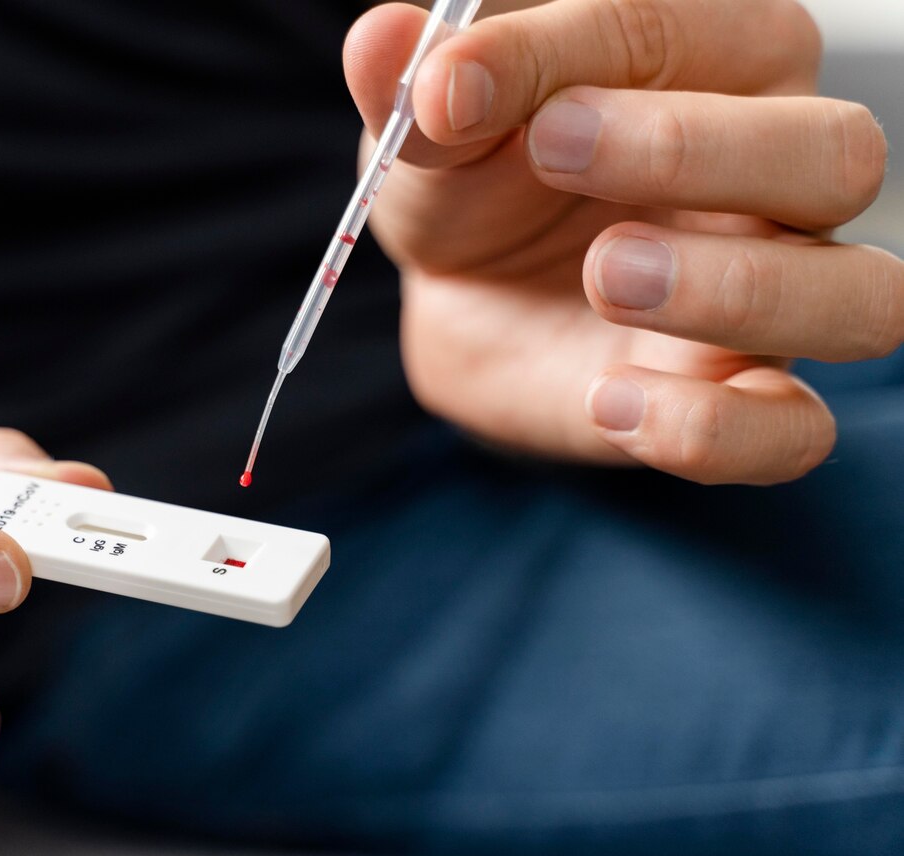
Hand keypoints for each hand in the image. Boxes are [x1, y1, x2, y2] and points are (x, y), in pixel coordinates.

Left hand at [345, 0, 899, 483]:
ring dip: (736, 288)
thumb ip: (423, 89)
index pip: (687, 30)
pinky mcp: (740, 401)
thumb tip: (381, 41)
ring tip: (605, 273)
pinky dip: (713, 431)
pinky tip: (607, 401)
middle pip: (835, 152)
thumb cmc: (481, 186)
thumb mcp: (437, 131)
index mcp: (718, 62)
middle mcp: (777, 174)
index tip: (449, 87)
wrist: (468, 298)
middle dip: (694, 149)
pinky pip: (793, 434)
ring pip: (859, 295)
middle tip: (553, 150)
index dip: (568, 51)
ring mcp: (776, 293)